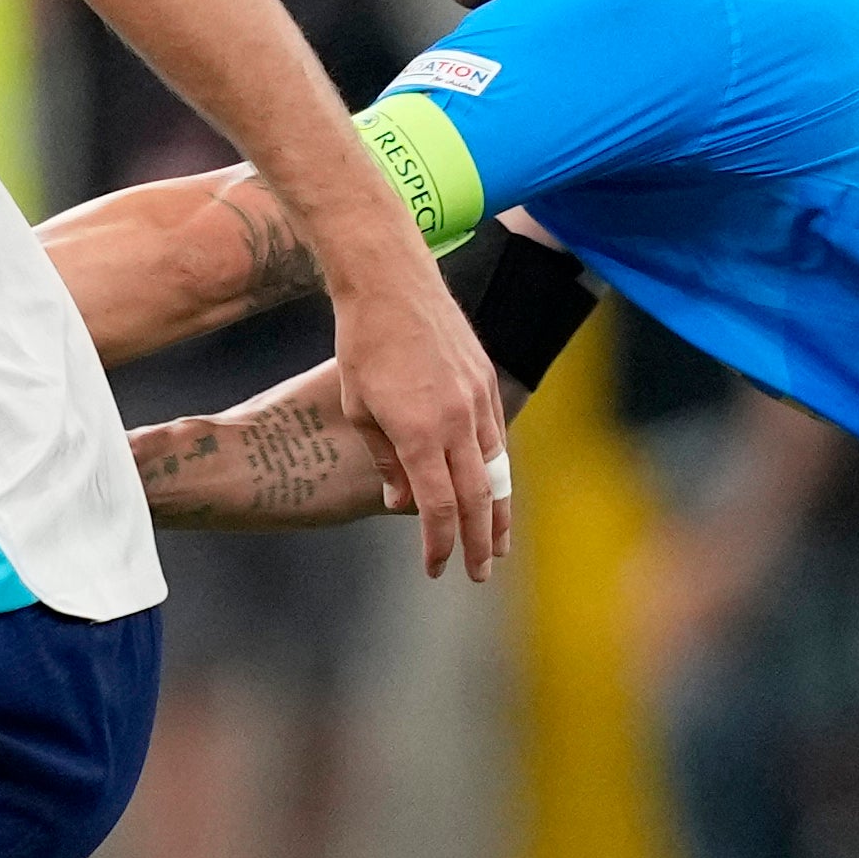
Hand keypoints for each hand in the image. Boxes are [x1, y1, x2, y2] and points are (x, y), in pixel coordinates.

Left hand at [330, 279, 505, 579]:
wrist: (392, 284)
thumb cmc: (363, 347)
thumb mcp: (360, 411)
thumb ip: (386, 461)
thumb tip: (402, 503)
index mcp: (420, 433)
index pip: (439, 506)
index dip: (441, 544)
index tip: (438, 569)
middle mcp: (458, 419)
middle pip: (478, 497)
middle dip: (480, 541)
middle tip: (479, 573)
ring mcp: (477, 398)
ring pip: (496, 469)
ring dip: (498, 511)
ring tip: (498, 543)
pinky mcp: (485, 381)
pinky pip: (496, 437)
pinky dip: (497, 470)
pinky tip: (493, 489)